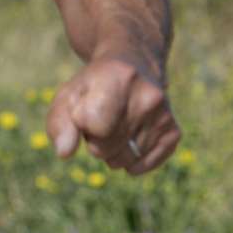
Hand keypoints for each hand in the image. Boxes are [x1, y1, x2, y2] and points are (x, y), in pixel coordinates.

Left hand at [46, 56, 180, 174]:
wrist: (133, 66)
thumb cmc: (93, 85)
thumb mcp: (69, 94)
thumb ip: (59, 122)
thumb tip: (64, 152)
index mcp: (118, 77)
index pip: (95, 125)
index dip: (82, 123)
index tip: (84, 108)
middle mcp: (147, 96)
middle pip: (105, 147)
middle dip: (94, 138)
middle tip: (101, 116)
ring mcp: (163, 115)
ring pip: (123, 160)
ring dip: (111, 150)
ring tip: (115, 123)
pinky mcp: (174, 132)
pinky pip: (142, 166)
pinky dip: (129, 160)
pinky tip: (128, 137)